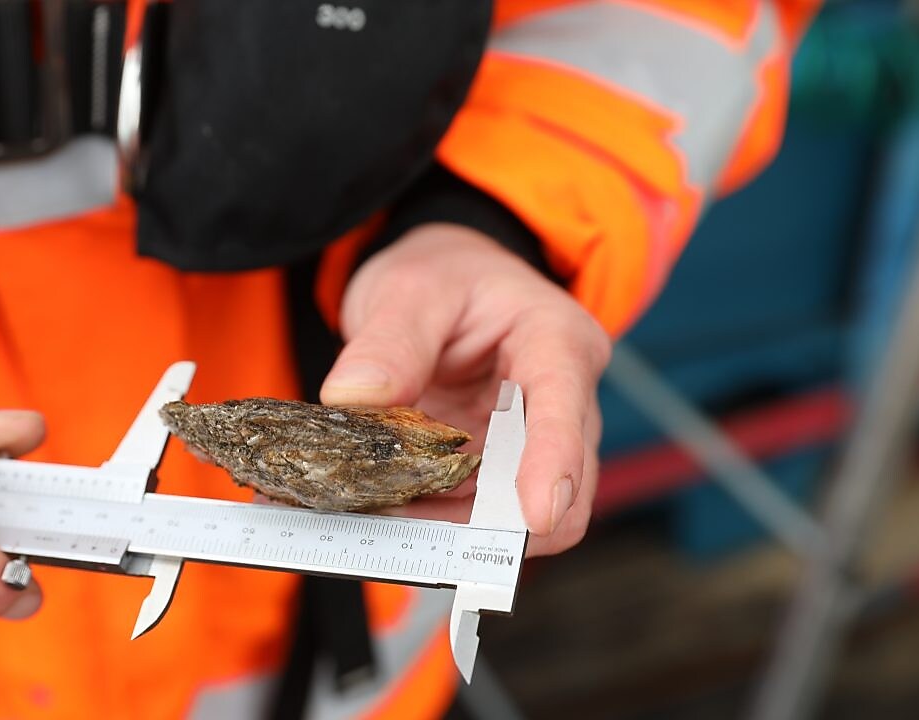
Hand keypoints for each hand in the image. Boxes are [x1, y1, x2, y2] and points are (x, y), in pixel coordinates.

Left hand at [321, 225, 610, 556]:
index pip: (565, 411)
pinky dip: (431, 524)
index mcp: (557, 344)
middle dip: (490, 521)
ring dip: (449, 531)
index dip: (555, 465)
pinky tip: (381, 514)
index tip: (537, 513)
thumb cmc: (445, 275)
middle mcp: (561, 405)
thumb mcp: (410, 287)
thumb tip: (353, 397)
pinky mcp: (495, 473)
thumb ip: (389, 341)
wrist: (445, 285)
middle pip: (558, 488)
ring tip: (377, 518)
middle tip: (412, 530)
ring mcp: (530, 448)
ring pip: (512, 517)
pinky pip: (472, 516)